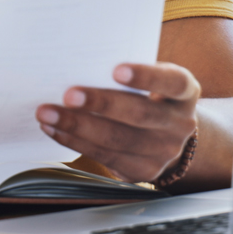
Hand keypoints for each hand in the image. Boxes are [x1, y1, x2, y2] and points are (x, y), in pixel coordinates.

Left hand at [35, 62, 199, 183]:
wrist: (166, 135)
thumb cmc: (148, 95)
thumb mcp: (149, 80)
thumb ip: (125, 73)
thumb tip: (78, 62)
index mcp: (184, 93)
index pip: (172, 82)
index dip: (146, 76)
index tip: (116, 69)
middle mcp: (179, 124)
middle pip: (139, 114)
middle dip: (100, 104)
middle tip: (68, 94)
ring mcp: (164, 151)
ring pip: (117, 139)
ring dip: (77, 126)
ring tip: (48, 112)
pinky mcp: (143, 170)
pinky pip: (104, 156)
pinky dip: (74, 141)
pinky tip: (54, 128)